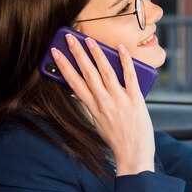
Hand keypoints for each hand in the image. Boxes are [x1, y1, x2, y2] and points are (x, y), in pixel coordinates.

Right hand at [51, 34, 154, 175]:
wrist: (133, 154)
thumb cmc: (117, 140)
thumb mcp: (98, 124)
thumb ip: (90, 107)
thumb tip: (78, 93)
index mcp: (93, 108)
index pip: (73, 82)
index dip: (63, 66)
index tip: (55, 52)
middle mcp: (104, 101)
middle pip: (87, 73)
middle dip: (77, 53)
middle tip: (70, 37)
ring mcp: (120, 99)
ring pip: (105, 71)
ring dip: (97, 53)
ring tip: (90, 40)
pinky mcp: (135, 99)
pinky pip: (130, 76)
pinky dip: (125, 61)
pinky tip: (120, 49)